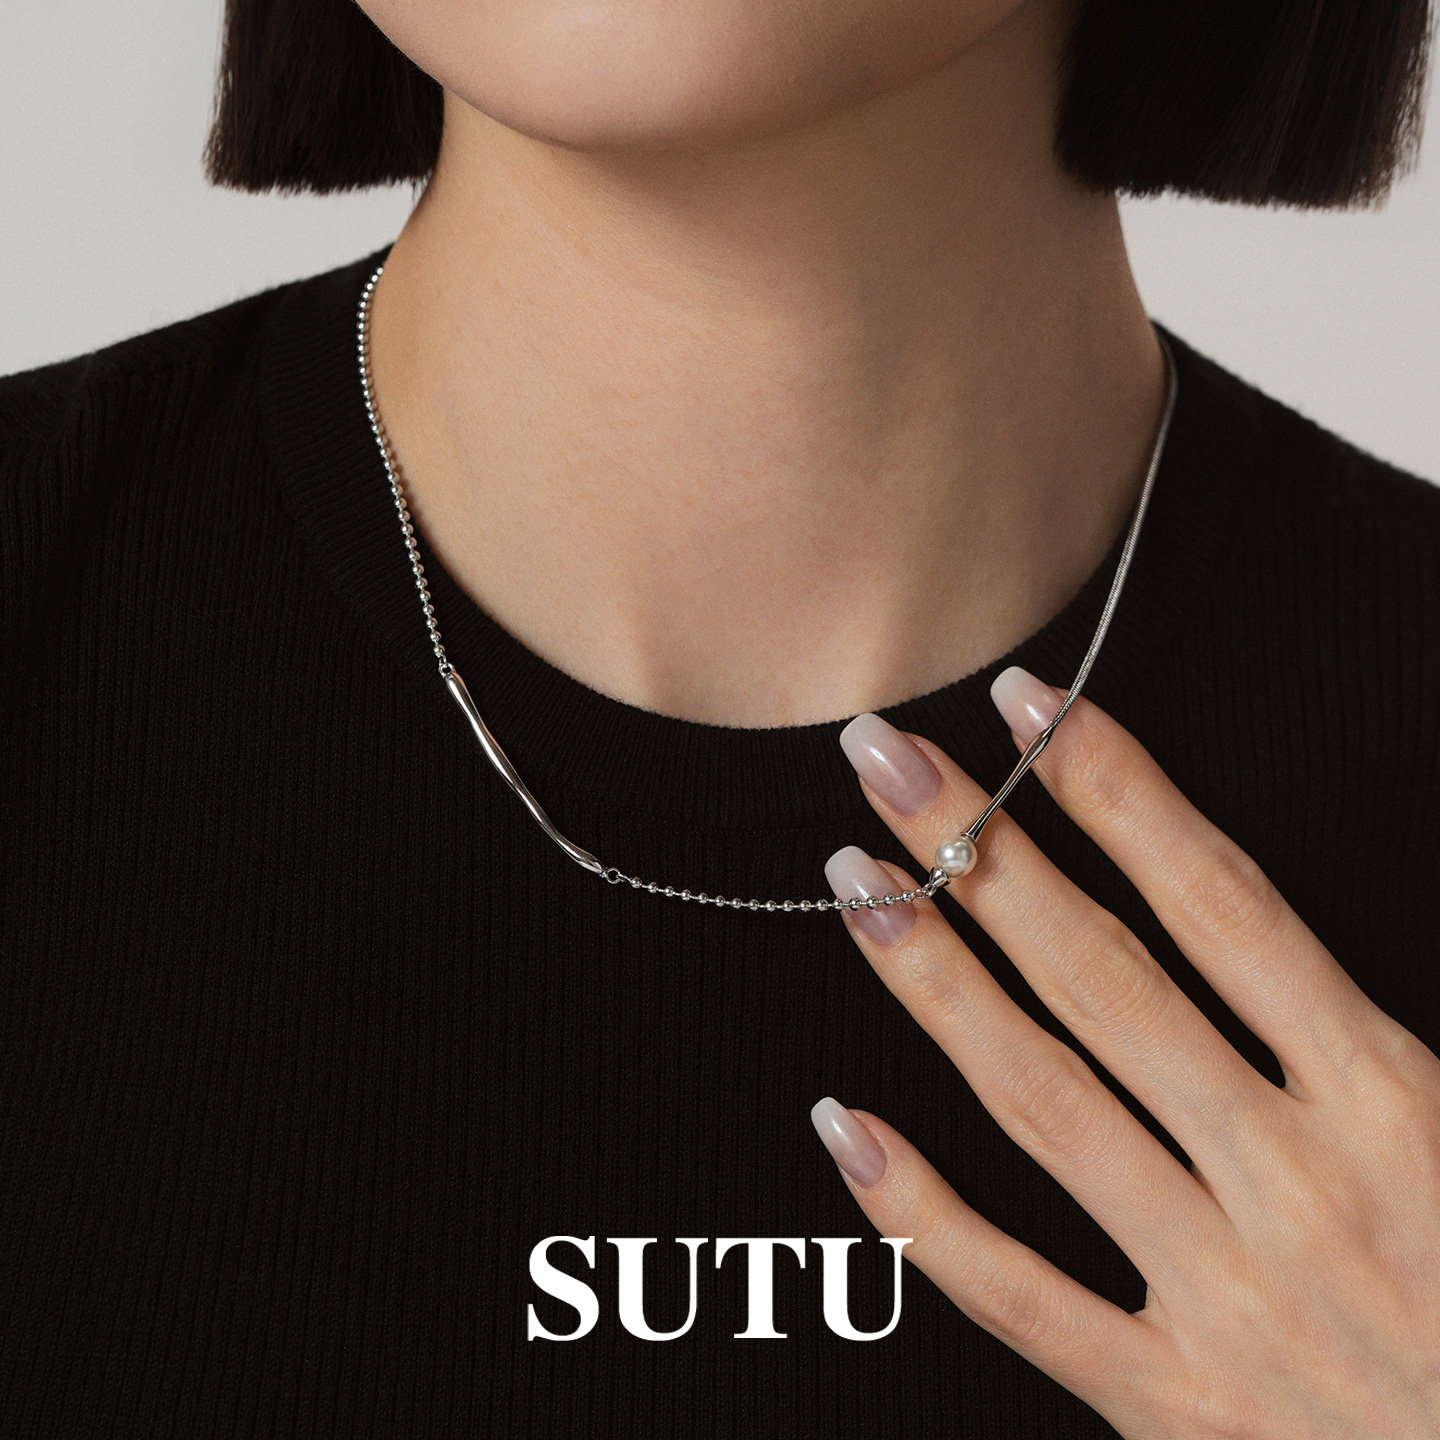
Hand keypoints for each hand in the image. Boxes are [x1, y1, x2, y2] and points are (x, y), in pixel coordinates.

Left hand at [812, 664, 1439, 1439]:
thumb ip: (1404, 1020)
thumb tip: (1298, 924)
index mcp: (1396, 1105)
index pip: (1221, 904)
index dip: (1118, 792)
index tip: (1030, 711)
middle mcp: (1296, 1184)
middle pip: (1102, 978)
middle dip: (986, 853)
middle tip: (886, 759)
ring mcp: (1224, 1296)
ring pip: (1045, 1103)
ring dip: (939, 984)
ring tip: (854, 884)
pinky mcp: (1174, 1405)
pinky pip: (1019, 1294)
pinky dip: (921, 1210)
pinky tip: (840, 1125)